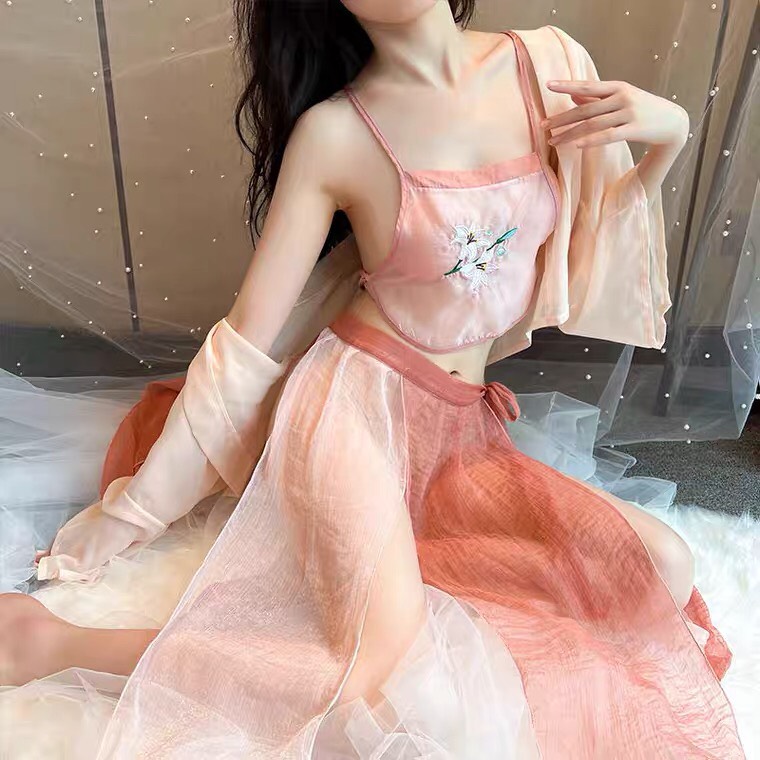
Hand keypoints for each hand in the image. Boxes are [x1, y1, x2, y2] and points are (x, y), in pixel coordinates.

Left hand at [541, 80, 688, 149]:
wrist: (673, 123)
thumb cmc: (643, 110)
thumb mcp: (622, 99)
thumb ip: (597, 97)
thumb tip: (573, 95)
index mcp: (617, 87)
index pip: (587, 85)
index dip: (567, 85)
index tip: (548, 85)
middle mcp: (622, 98)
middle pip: (585, 109)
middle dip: (562, 118)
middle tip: (542, 126)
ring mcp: (629, 113)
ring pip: (593, 125)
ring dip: (570, 134)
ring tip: (553, 141)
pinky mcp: (635, 129)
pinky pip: (608, 136)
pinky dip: (591, 141)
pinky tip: (577, 145)